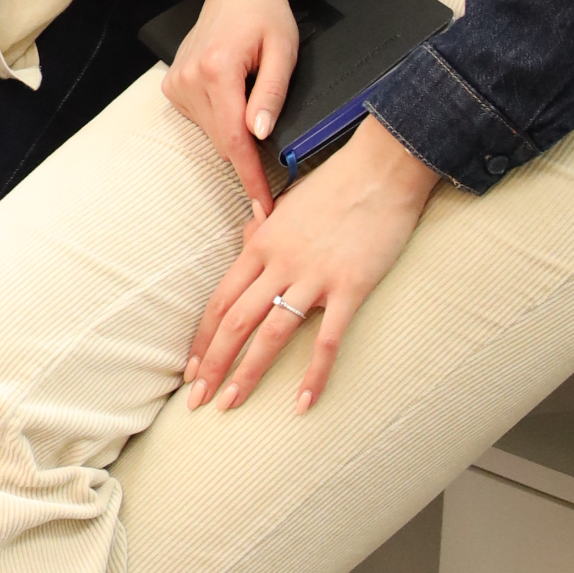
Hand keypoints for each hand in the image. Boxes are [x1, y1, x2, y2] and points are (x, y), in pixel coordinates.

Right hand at [165, 0, 300, 215]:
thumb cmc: (266, 15)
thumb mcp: (284, 51)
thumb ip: (272, 93)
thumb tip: (260, 134)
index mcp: (218, 70)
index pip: (236, 139)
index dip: (252, 176)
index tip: (264, 205)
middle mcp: (190, 78)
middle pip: (223, 141)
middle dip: (249, 157)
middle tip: (273, 162)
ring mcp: (177, 82)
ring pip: (212, 134)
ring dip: (235, 133)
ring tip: (252, 100)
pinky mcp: (173, 85)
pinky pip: (202, 120)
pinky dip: (221, 120)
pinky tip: (233, 96)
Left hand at [184, 114, 439, 414]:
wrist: (381, 168)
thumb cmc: (337, 183)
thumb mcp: (288, 203)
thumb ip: (266, 227)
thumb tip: (248, 235)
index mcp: (261, 244)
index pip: (220, 300)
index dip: (203, 339)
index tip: (192, 369)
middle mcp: (279, 263)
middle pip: (234, 322)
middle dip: (213, 365)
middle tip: (198, 400)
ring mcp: (313, 276)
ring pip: (270, 334)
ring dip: (247, 373)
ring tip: (231, 405)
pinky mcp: (349, 287)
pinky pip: (327, 339)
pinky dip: (314, 375)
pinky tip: (301, 402)